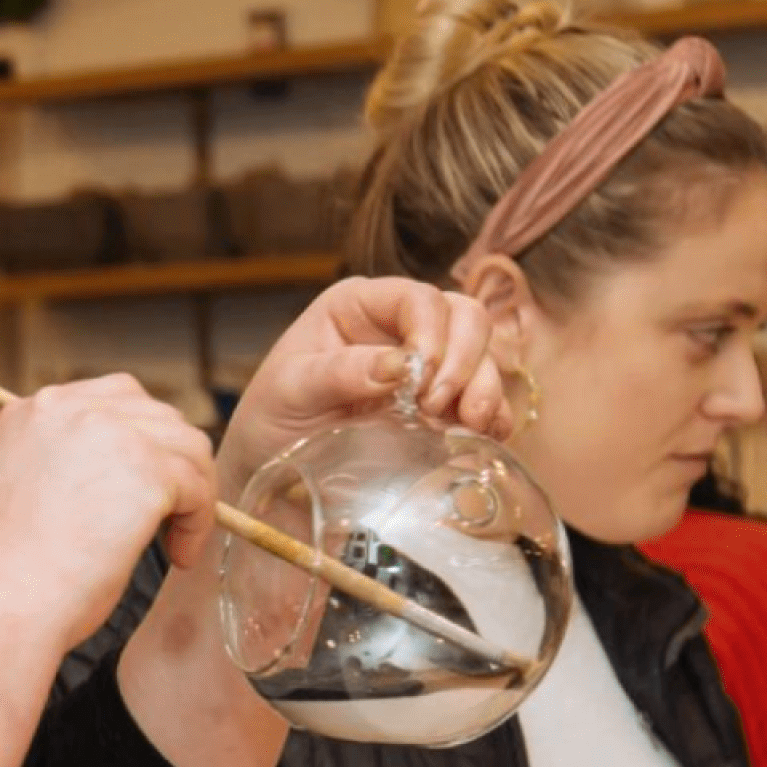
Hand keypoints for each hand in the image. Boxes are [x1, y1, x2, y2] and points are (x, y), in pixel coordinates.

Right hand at [0, 373, 218, 654]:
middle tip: (167, 517)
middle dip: (171, 464)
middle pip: (157, 414)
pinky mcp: (145, 470)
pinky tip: (178, 556)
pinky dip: (198, 524)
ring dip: (192, 494)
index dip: (141, 443)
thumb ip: (70, 463)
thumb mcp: (28, 492)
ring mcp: (109, 433)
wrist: (1, 608)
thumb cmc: (11, 574)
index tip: (142, 488)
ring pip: (187, 446)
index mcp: (32, 412)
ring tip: (174, 541)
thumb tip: (130, 472)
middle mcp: (67, 408)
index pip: (114, 399)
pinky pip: (198, 487)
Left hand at [220, 275, 513, 501]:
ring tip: (467, 424)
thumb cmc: (271, 417)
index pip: (418, 298)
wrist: (272, 468)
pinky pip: (486, 401)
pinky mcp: (442, 407)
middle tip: (437, 405)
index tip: (419, 380)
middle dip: (464, 359)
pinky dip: (494, 417)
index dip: (431, 333)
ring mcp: (428, 366)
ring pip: (483, 356)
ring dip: (485, 388)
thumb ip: (338, 373)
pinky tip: (485, 436)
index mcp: (359, 306)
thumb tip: (399, 365)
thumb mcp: (290, 390)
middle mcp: (399, 327)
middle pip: (465, 317)